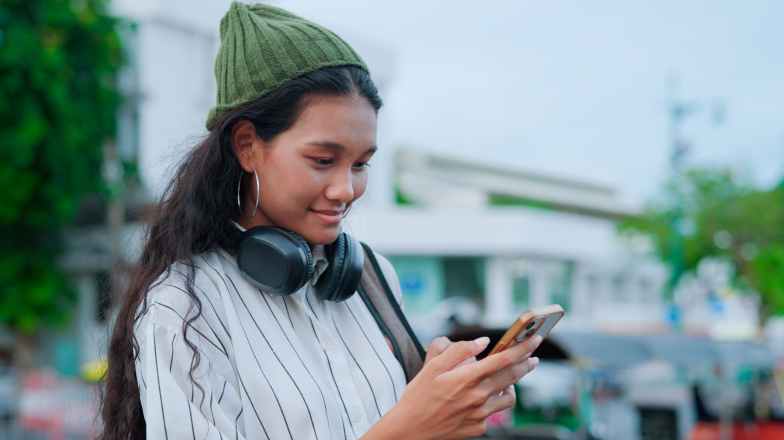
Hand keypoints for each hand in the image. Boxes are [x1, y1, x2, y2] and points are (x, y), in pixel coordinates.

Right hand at [365, 334, 541, 439]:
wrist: (410, 429)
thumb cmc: (418, 395)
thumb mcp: (432, 366)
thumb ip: (459, 351)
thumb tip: (483, 342)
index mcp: (467, 378)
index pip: (503, 359)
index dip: (522, 348)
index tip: (534, 340)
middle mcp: (477, 397)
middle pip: (512, 377)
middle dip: (526, 364)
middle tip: (533, 358)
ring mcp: (480, 415)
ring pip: (509, 398)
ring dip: (512, 386)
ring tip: (506, 381)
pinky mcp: (479, 429)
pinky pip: (494, 413)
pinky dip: (492, 403)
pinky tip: (483, 399)